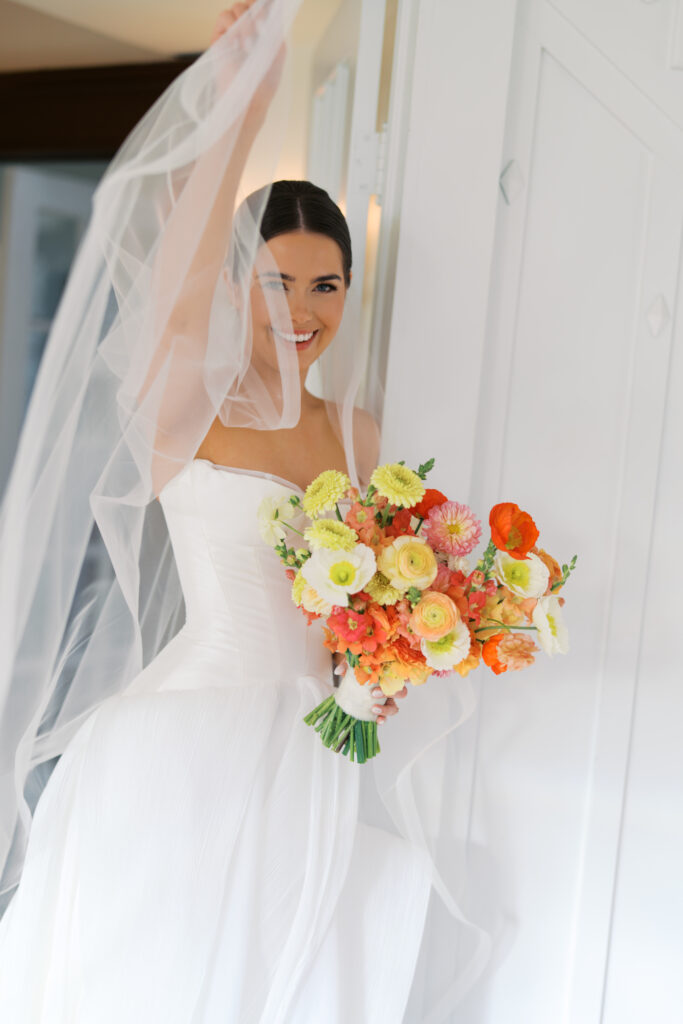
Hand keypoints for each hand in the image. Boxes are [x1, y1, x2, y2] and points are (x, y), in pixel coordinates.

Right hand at [209, 2, 284, 124]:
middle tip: (261, 28)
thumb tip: (269, 4)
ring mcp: (234, 32)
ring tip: (249, 46)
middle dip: (258, 11)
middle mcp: (249, 29)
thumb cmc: (265, 81)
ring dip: (246, 23)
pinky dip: (233, 25)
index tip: (269, 12)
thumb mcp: (276, 50)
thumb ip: (274, 26)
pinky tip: (237, 43)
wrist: (248, 98)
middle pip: (251, 3)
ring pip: (238, 7)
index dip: (266, 4)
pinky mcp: (220, 37)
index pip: (264, 6)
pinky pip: (224, 16)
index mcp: (264, 31)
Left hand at [333, 653, 407, 724]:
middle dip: (390, 694)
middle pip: (401, 692)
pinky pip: (385, 718)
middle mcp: (390, 690)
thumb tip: (338, 671)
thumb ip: (347, 665)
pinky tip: (378, 720)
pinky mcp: (380, 714)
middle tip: (374, 693)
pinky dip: (382, 720)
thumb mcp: (353, 667)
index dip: (399, 676)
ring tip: (373, 708)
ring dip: (386, 709)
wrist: (348, 687)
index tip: (386, 676)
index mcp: (387, 676)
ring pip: (394, 708)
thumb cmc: (356, 673)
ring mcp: (386, 703)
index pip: (400, 675)